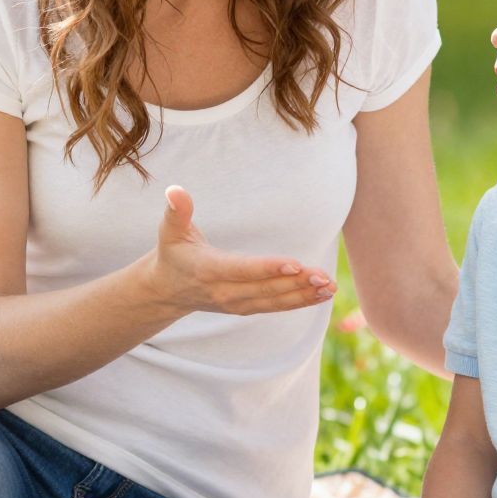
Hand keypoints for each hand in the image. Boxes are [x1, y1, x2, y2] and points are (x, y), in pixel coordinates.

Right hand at [141, 186, 334, 316]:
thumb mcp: (169, 231)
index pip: (242, 270)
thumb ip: (177, 211)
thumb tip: (175, 190)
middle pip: (265, 288)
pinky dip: (300, 301)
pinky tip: (322, 295)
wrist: (167, 291)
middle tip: (323, 275)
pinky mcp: (247, 307)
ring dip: (304, 294)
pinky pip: (276, 306)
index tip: (294, 264)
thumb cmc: (172, 254)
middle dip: (295, 283)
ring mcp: (237, 304)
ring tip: (329, 287)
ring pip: (274, 300)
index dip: (268, 268)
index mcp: (208, 270)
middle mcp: (224, 292)